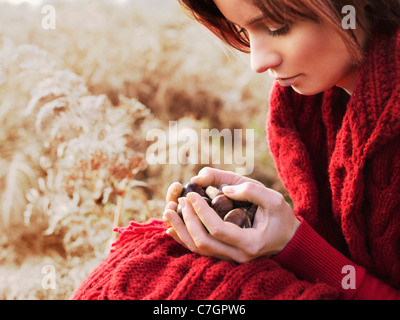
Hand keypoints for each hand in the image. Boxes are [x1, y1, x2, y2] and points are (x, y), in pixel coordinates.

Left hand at [162, 167, 300, 262]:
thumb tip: (224, 189)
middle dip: (187, 220)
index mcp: (250, 242)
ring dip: (180, 230)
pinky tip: (171, 228)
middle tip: (181, 200)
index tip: (192, 195)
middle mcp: (238, 255)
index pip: (218, 229)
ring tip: (168, 212)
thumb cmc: (281, 218)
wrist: (287, 239)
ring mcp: (230, 258)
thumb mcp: (274, 199)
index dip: (202, 212)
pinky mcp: (224, 255)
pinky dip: (184, 239)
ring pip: (198, 250)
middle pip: (203, 243)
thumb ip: (251, 191)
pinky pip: (200, 251)